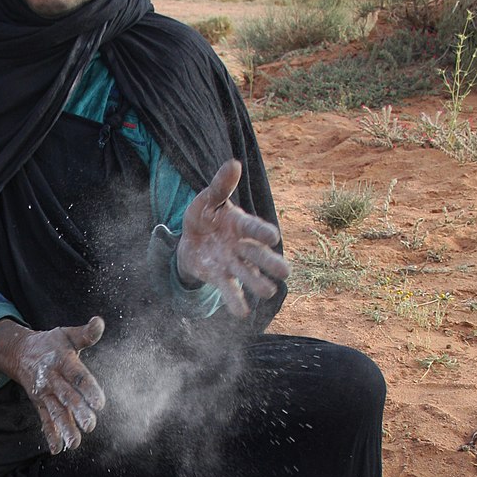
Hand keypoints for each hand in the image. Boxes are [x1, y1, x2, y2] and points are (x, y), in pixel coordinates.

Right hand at [0, 315, 105, 453]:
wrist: (20, 352)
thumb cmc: (51, 344)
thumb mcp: (67, 334)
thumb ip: (86, 333)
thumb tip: (99, 322)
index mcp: (62, 361)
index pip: (78, 376)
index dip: (89, 389)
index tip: (100, 403)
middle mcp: (52, 379)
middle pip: (67, 397)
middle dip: (78, 411)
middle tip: (91, 425)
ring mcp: (44, 393)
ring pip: (55, 412)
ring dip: (65, 428)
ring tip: (75, 444)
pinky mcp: (39, 403)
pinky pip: (45, 420)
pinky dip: (50, 434)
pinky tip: (58, 449)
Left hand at [177, 160, 288, 317]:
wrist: (191, 238)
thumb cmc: (204, 215)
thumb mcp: (208, 199)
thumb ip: (220, 185)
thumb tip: (233, 163)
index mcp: (242, 224)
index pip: (254, 228)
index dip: (262, 232)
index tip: (273, 237)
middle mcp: (242, 246)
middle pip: (259, 256)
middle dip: (270, 263)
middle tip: (285, 273)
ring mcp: (233, 264)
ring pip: (249, 276)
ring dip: (258, 284)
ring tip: (267, 292)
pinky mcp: (221, 278)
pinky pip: (230, 291)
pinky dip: (236, 302)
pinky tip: (242, 313)